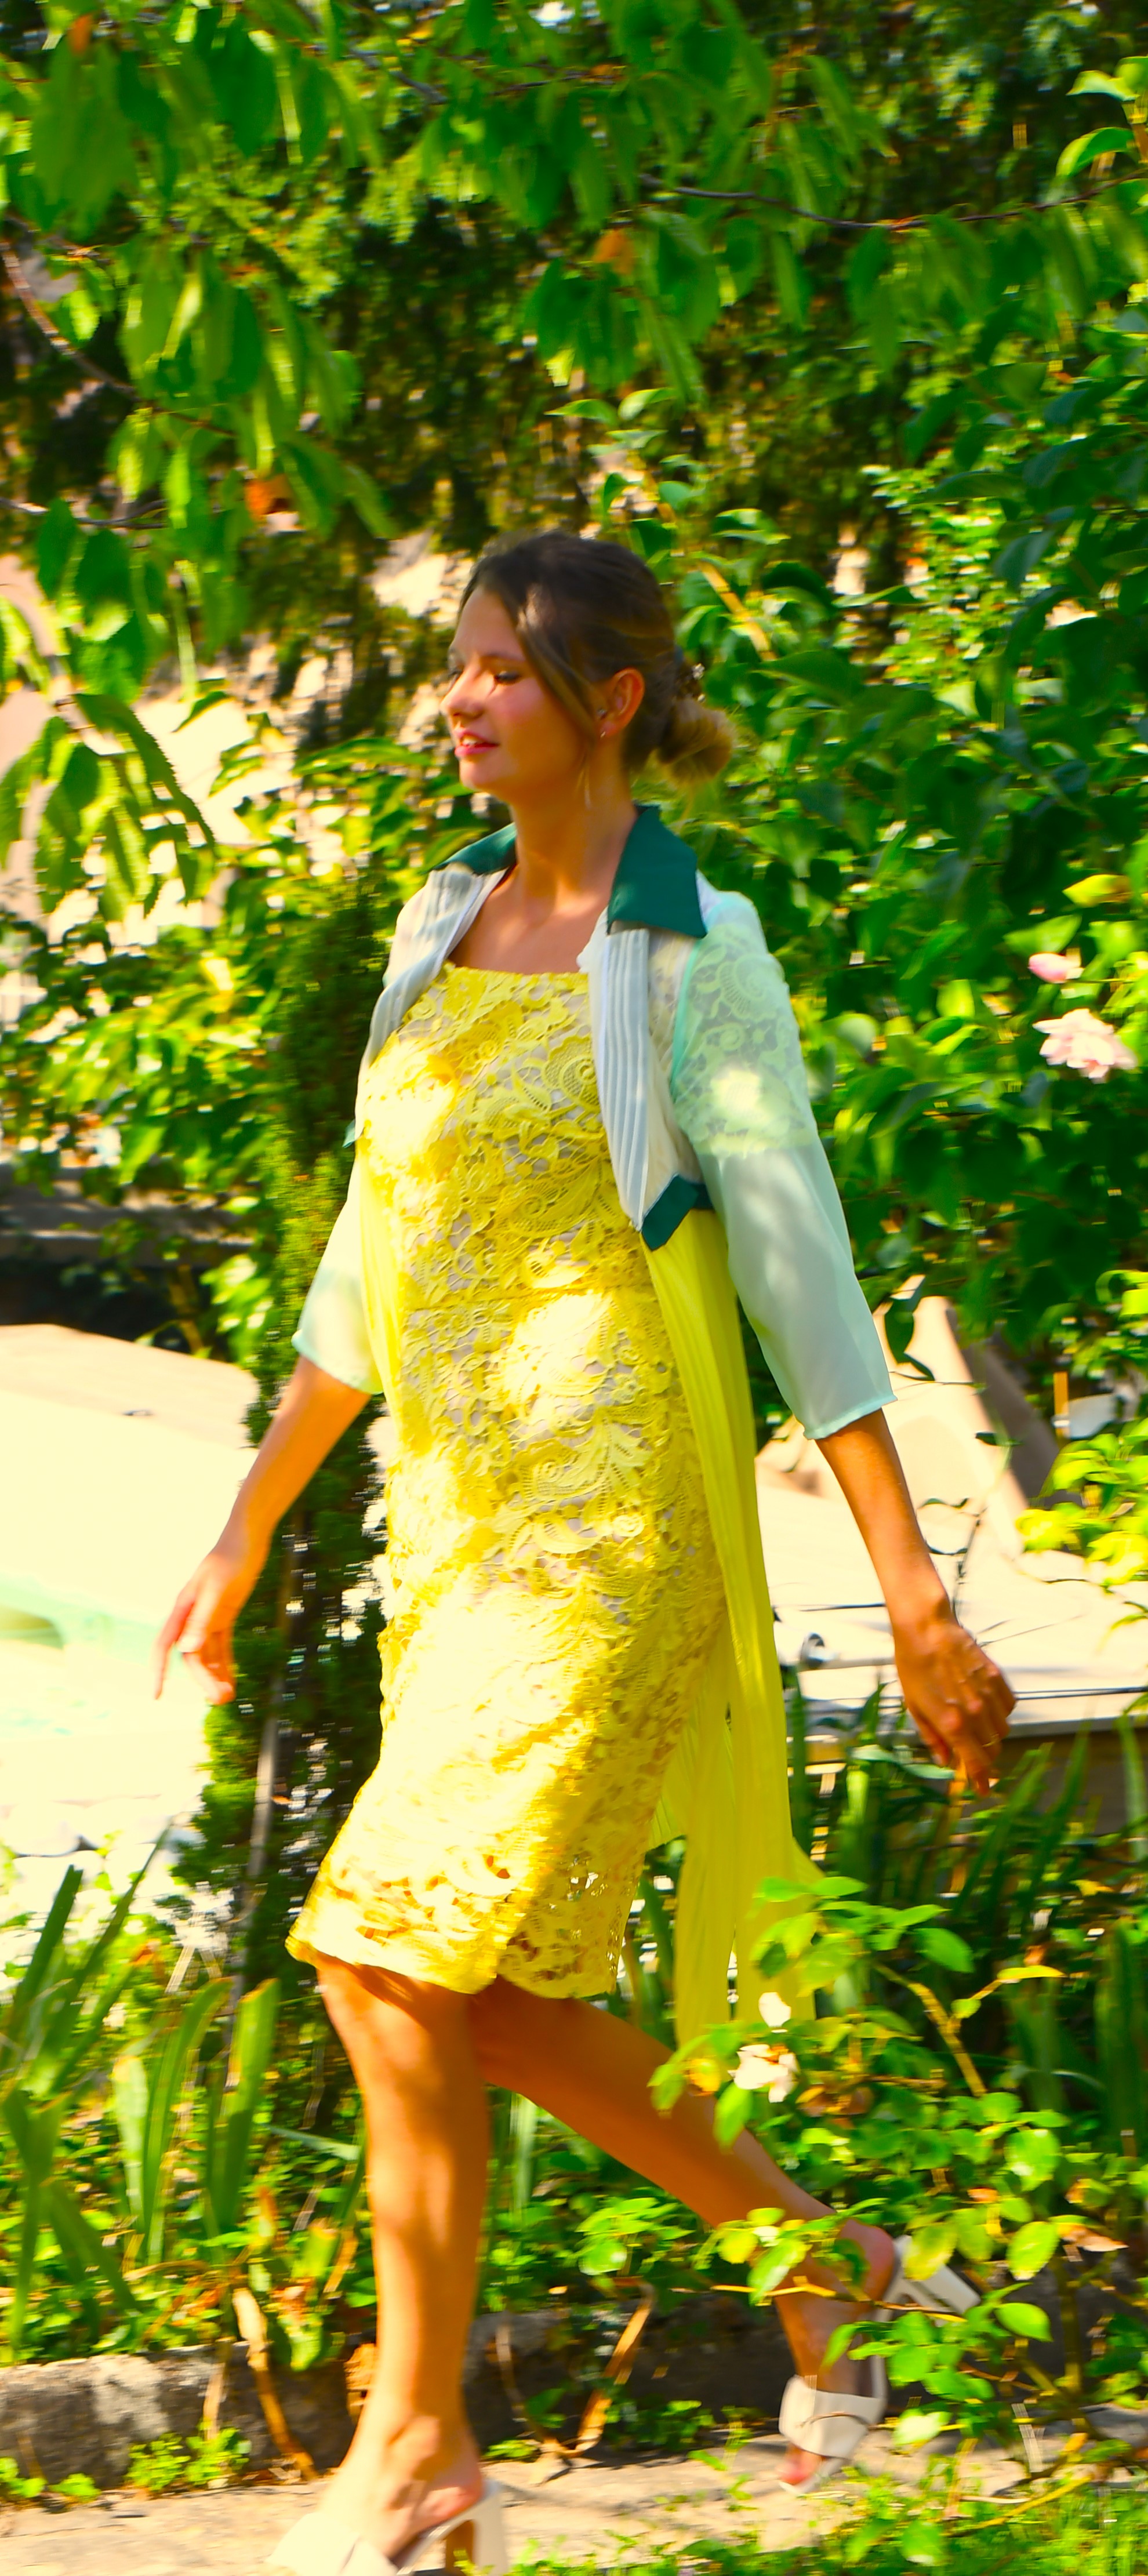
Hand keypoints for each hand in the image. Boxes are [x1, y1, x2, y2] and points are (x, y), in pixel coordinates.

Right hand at [154, 1522, 267, 1703]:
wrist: (248, 1538)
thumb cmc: (230, 1558)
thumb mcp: (218, 1588)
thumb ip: (202, 1619)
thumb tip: (187, 1649)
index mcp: (183, 1608)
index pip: (165, 1645)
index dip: (159, 1670)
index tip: (156, 1695)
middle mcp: (191, 1615)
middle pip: (192, 1655)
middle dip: (203, 1679)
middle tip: (220, 1700)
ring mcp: (208, 1616)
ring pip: (207, 1654)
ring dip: (216, 1675)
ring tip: (228, 1697)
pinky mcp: (224, 1615)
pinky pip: (222, 1646)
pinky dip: (226, 1664)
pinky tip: (232, 1681)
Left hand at [892, 1600, 1013, 1792]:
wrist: (926, 1629)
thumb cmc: (913, 1668)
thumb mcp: (915, 1707)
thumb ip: (933, 1738)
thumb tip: (944, 1762)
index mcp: (952, 1724)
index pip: (976, 1764)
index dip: (981, 1781)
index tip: (982, 1791)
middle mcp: (975, 1713)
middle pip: (993, 1750)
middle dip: (984, 1758)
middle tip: (972, 1754)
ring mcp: (989, 1695)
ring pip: (1003, 1730)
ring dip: (992, 1736)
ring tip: (974, 1725)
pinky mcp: (997, 1678)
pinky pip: (1009, 1707)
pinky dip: (1000, 1713)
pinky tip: (985, 1706)